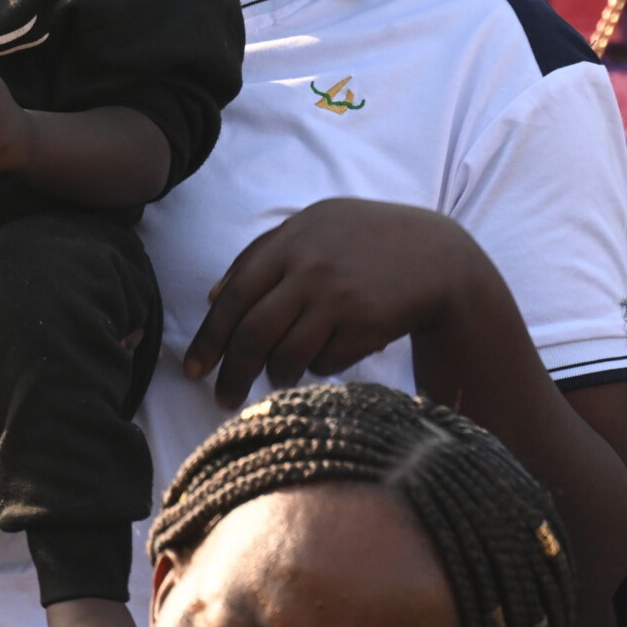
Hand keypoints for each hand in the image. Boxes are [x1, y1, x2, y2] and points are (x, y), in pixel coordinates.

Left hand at [183, 198, 472, 407]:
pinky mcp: (366, 327)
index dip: (209, 338)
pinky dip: (318, 366)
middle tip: (221, 397)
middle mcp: (310, 270)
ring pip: (288, 357)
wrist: (433, 253)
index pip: (234, 297)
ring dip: (276, 374)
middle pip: (254, 335)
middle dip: (232, 373)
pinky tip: (326, 352)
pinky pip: (325, 364)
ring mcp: (339, 300)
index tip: (193, 370)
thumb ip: (260, 255)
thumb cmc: (361, 239)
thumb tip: (214, 298)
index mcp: (289, 243)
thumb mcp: (311, 228)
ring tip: (277, 374)